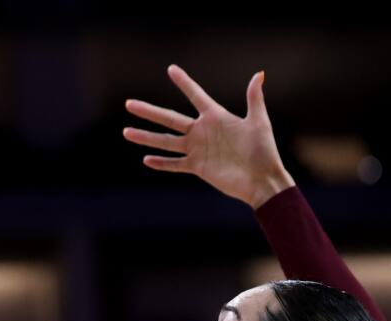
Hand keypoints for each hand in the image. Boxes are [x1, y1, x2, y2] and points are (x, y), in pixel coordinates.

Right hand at [124, 65, 294, 208]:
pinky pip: (176, 164)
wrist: (262, 180)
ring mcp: (198, 150)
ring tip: (126, 132)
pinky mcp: (198, 167)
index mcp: (216, 117)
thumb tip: (259, 74)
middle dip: (149, 111)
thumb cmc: (263, 151)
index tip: (171, 69)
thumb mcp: (259, 121)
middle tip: (129, 103)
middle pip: (170, 118)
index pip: (195, 95)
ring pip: (166, 141)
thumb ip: (254, 98)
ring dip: (146, 137)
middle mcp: (202, 131)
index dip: (184, 83)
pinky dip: (161, 163)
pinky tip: (146, 159)